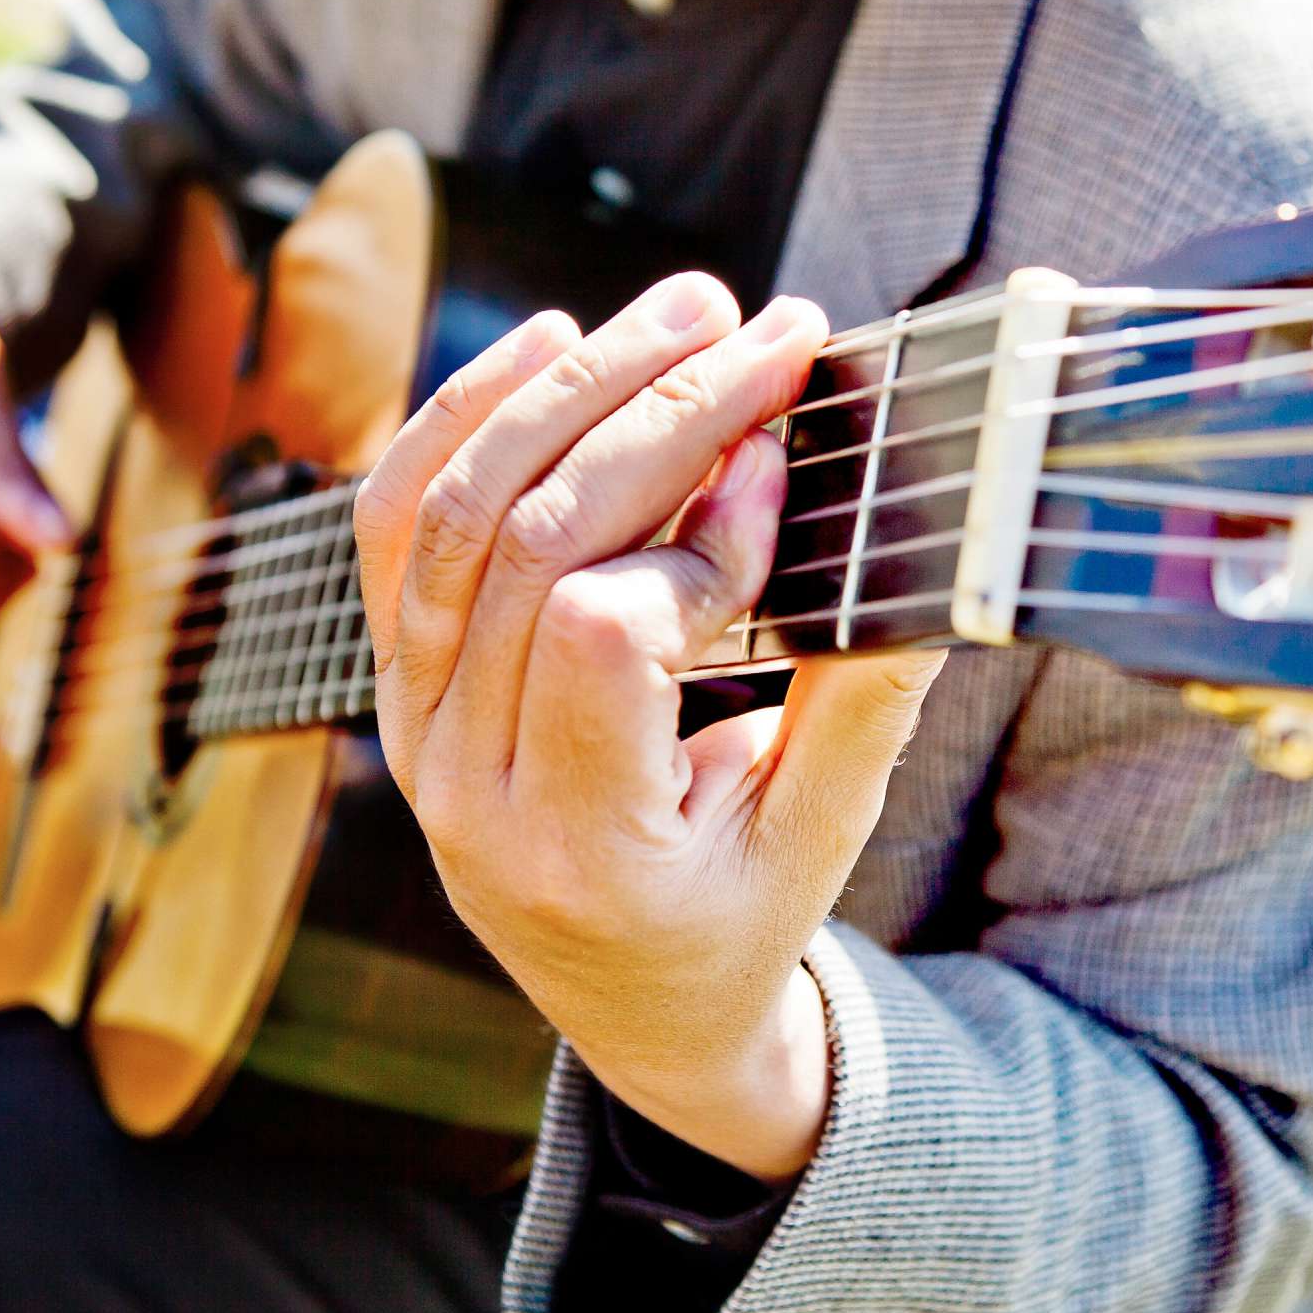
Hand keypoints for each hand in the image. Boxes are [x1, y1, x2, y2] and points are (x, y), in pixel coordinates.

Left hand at [353, 273, 944, 1180]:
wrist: (626, 1001)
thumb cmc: (737, 921)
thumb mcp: (821, 839)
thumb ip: (860, 702)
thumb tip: (915, 545)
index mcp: (576, 848)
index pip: (603, 636)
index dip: (701, 539)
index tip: (788, 472)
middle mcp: (465, 786)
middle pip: (532, 543)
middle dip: (659, 413)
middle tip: (769, 332)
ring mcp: (413, 725)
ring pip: (458, 511)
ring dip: (576, 387)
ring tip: (688, 311)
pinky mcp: (400, 676)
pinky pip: (397, 523)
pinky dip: (464, 418)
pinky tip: (549, 342)